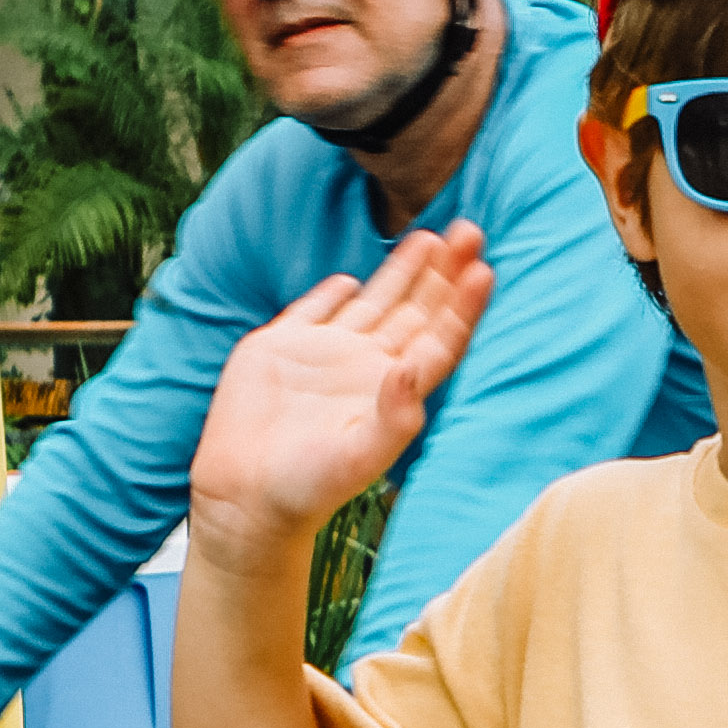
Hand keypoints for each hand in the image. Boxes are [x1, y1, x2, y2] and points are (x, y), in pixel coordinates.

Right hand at [194, 224, 487, 542]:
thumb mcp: (358, 457)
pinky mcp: (281, 348)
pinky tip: (352, 277)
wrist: (244, 496)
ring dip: (403, 271)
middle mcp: (365, 368)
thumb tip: (412, 368)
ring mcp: (324, 355)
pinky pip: (316, 309)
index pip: (439, 340)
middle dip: (444, 273)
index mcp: (393, 391)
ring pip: (374, 302)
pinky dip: (334, 291)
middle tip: (472, 231)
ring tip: (433, 237)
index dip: (463, 307)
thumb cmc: (307, 487)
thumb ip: (393, 416)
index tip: (483, 270)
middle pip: (416, 311)